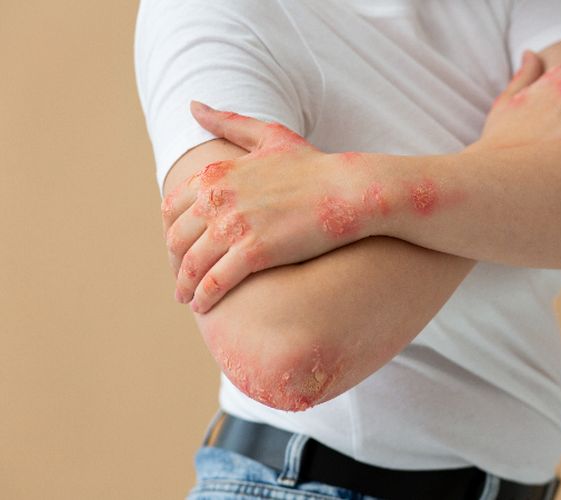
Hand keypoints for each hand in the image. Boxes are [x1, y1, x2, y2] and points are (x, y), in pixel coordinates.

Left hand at [161, 102, 378, 313]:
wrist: (348, 190)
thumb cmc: (313, 165)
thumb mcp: (268, 136)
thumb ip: (228, 122)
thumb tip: (193, 104)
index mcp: (216, 174)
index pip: (172, 209)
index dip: (172, 233)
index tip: (179, 249)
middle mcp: (217, 199)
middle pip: (177, 240)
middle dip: (175, 263)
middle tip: (180, 280)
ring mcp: (234, 226)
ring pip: (192, 265)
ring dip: (185, 287)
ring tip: (188, 300)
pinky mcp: (255, 253)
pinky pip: (216, 282)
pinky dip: (204, 297)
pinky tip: (203, 307)